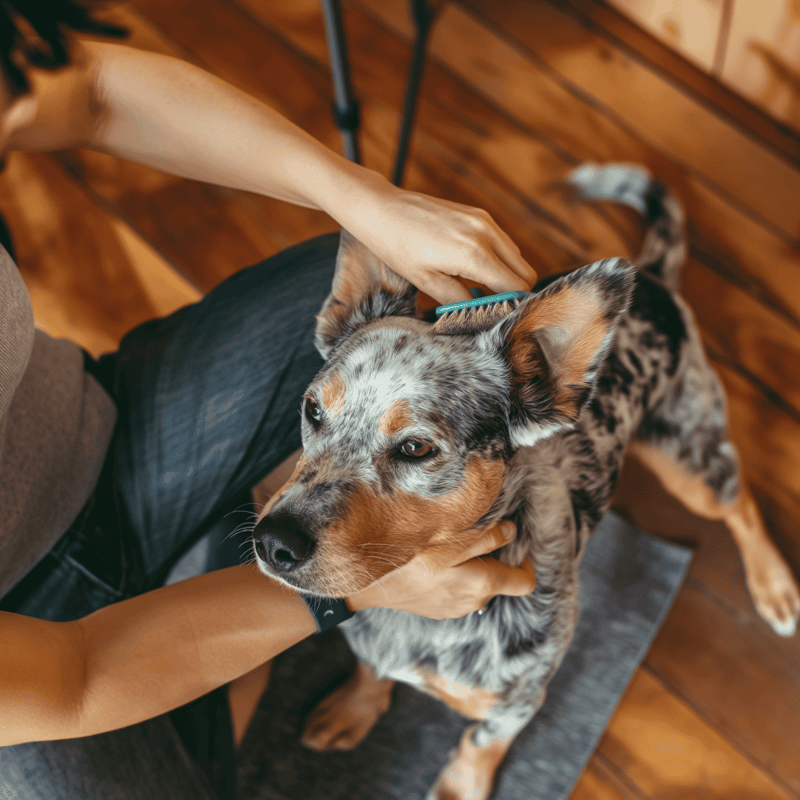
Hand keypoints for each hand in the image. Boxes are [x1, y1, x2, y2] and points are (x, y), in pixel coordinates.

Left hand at [336, 171, 536, 303]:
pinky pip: (501, 242)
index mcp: (474, 254)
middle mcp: (486, 234)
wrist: (383, 210)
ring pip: (515, 256)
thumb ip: (460, 300)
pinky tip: (471, 267)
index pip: (516, 286)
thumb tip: (481, 311)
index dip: (511, 304)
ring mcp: (484, 220)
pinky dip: (496, 258)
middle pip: (524, 272)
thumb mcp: (427, 283)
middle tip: (489, 303)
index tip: (499, 315)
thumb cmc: (398, 248)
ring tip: (476, 286)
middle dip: (513, 291)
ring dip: (504, 274)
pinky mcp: (478, 214)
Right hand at [345, 521, 535, 618]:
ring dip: (473, 565)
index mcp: (482, 584)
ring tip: (450, 544)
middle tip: (476, 533)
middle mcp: (472, 602)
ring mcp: (453, 609)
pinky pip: (458, 590)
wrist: (366, 584)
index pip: (525, 582)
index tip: (514, 543)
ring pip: (478, 584)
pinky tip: (434, 561)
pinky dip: (455, 575)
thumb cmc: (409, 558)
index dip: (526, 562)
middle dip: (495, 558)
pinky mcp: (437, 609)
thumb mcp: (449, 540)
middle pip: (500, 580)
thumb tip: (511, 532)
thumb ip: (485, 538)